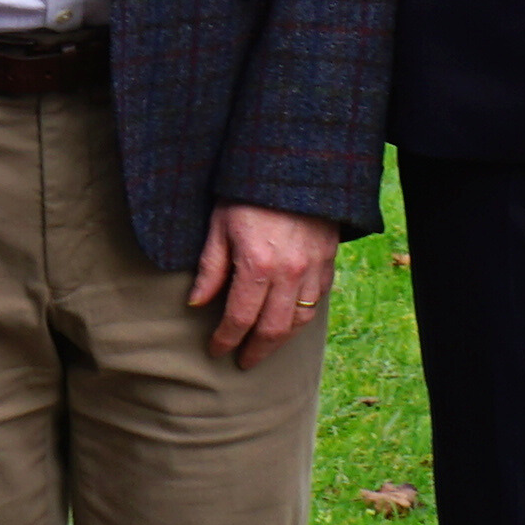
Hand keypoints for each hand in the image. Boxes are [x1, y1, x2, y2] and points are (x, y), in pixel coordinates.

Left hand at [190, 206, 341, 361]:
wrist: (297, 162)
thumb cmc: (249, 192)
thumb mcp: (220, 225)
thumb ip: (211, 268)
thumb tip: (196, 303)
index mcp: (258, 265)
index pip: (239, 318)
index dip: (225, 339)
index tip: (216, 350)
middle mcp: (289, 274)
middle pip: (272, 329)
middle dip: (255, 351)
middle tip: (242, 362)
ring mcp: (312, 269)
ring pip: (299, 321)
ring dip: (280, 340)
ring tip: (264, 347)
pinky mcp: (327, 261)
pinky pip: (317, 301)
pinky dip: (302, 318)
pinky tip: (289, 321)